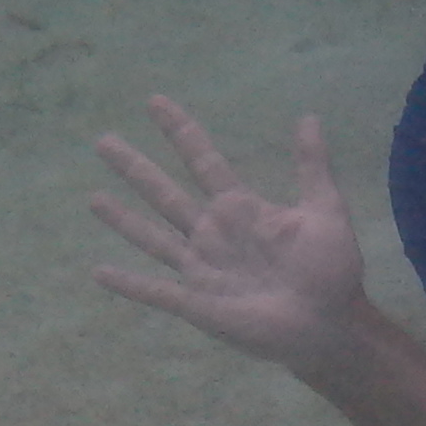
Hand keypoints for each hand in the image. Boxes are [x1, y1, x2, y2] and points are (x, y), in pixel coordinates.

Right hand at [89, 97, 372, 369]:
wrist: (331, 324)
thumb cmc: (332, 271)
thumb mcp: (326, 211)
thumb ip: (314, 167)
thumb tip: (309, 117)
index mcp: (241, 208)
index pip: (202, 160)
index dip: (180, 131)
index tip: (155, 101)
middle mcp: (214, 234)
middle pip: (165, 193)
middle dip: (134, 167)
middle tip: (102, 141)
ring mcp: (203, 269)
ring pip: (153, 237)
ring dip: (123, 219)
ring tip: (93, 198)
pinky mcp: (198, 304)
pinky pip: (156, 291)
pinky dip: (128, 283)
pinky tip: (98, 271)